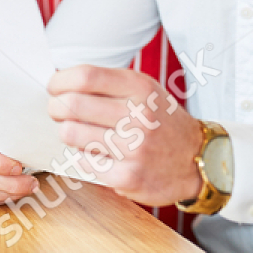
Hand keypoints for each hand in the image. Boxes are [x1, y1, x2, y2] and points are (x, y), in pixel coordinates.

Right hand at [0, 117, 38, 203]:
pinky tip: (10, 194)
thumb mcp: (9, 124)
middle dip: (12, 184)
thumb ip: (16, 134)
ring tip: (25, 190)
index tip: (20, 167)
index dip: (0, 163)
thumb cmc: (4, 129)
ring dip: (7, 194)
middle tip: (31, 183)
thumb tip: (37, 145)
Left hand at [45, 64, 203, 204]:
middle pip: (72, 104)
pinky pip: (82, 162)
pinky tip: (94, 153)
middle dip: (55, 108)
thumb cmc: (161, 121)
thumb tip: (61, 81)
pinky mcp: (128, 176)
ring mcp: (134, 148)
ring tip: (77, 133)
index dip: (60, 81)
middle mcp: (139, 116)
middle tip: (57, 111)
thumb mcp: (145, 90)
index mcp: (140, 89)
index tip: (53, 87)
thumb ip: (108, 83)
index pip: (86, 76)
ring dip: (67, 133)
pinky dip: (81, 157)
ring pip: (71, 134)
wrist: (199, 158)